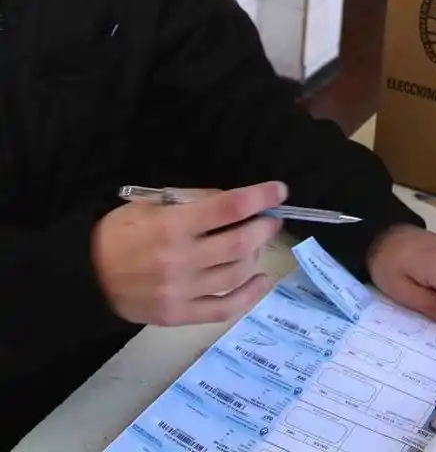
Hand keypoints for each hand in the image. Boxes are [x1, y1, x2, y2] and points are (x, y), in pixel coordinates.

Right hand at [92, 182, 285, 325]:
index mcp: (173, 226)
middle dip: (265, 227)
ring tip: (257, 243)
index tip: (279, 191)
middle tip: (271, 219)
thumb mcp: (152, 205)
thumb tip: (236, 204)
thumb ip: (195, 203)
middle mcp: (180, 260)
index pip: (229, 207)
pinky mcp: (178, 315)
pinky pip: (223, 308)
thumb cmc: (120, 233)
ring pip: (236, 273)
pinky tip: (262, 280)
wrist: (86, 276)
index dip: (260, 197)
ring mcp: (180, 291)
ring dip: (256, 254)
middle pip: (240, 242)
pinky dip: (249, 295)